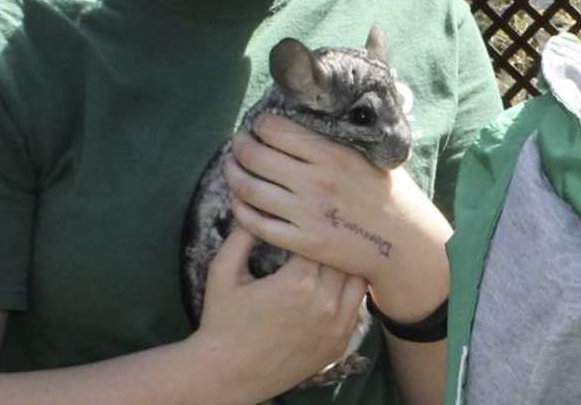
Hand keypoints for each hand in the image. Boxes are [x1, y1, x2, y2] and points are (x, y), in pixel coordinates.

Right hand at [189, 228, 367, 390]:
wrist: (228, 373)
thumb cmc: (222, 321)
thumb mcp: (223, 271)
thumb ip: (242, 235)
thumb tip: (259, 207)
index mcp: (297, 281)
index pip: (322, 237)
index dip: (315, 225)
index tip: (309, 217)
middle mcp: (324, 303)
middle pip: (346, 257)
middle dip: (334, 244)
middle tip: (325, 231)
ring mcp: (336, 326)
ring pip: (359, 282)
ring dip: (347, 267)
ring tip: (333, 255)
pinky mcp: (339, 344)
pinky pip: (357, 308)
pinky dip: (349, 293)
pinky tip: (335, 284)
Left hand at [228, 115, 451, 319]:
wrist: (404, 245)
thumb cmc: (391, 195)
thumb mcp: (374, 156)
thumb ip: (343, 136)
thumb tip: (317, 111)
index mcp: (333, 154)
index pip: (276, 129)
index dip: (260, 124)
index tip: (258, 125)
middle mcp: (316, 181)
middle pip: (254, 155)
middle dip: (239, 145)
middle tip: (238, 142)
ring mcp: (306, 214)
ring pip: (248, 188)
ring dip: (231, 173)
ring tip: (231, 166)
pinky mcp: (302, 242)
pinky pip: (255, 222)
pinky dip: (239, 208)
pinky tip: (238, 199)